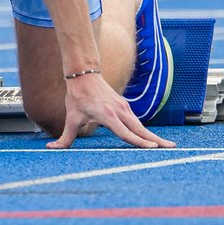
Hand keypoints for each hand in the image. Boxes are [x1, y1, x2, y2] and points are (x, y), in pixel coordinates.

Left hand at [46, 73, 175, 149]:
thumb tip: (51, 148)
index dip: (138, 141)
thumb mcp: (71, 117)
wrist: (84, 75)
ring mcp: (124, 108)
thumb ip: (65, 137)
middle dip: (156, 140)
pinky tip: (154, 140)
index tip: (152, 147)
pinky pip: (137, 122)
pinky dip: (146, 132)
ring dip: (154, 137)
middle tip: (172, 150)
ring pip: (141, 126)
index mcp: (107, 115)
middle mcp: (119, 111)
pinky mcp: (125, 107)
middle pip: (140, 129)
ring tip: (168, 147)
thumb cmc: (77, 97)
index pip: (125, 132)